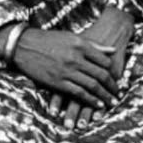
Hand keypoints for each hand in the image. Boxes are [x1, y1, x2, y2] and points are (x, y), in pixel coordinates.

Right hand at [49, 6, 133, 128]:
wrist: (23, 45)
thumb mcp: (72, 37)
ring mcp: (67, 71)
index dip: (114, 72)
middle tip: (118, 94)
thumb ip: (93, 46)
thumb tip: (112, 51)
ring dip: (104, 96)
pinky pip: (79, 93)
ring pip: (92, 86)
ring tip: (112, 102)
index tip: (118, 79)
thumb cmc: (48, 40)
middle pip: (101, 75)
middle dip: (112, 87)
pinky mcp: (58, 82)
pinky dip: (90, 100)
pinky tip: (97, 105)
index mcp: (81, 45)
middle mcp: (76, 58)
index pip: (104, 61)